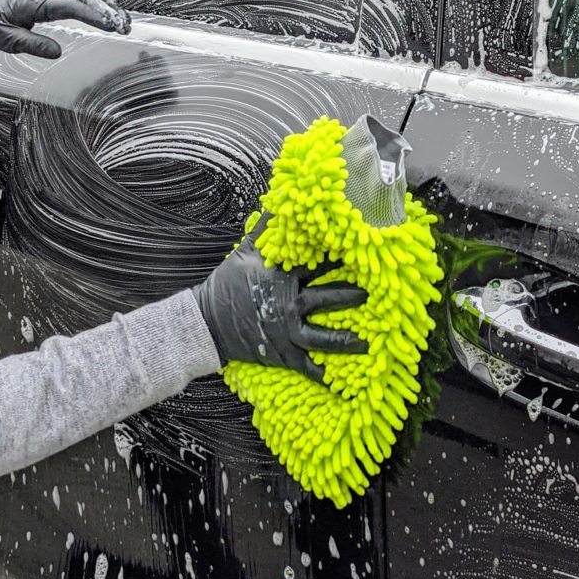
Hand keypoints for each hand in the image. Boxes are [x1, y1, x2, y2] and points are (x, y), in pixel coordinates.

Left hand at [0, 0, 130, 58]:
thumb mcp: (6, 39)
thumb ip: (33, 44)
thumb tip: (57, 52)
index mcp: (37, 2)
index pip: (72, 6)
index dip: (94, 15)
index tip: (111, 25)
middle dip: (109, 9)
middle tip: (125, 27)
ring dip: (107, 3)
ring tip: (123, 21)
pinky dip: (97, 0)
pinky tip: (108, 11)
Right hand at [193, 232, 367, 380]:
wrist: (206, 323)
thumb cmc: (226, 286)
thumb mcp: (245, 252)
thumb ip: (265, 227)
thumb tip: (278, 199)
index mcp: (281, 278)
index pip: (314, 265)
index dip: (337, 260)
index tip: (359, 252)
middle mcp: (287, 305)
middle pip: (324, 299)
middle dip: (349, 296)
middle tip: (372, 293)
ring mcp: (284, 331)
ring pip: (320, 336)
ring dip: (343, 340)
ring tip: (365, 343)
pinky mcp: (280, 353)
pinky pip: (303, 365)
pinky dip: (319, 374)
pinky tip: (335, 379)